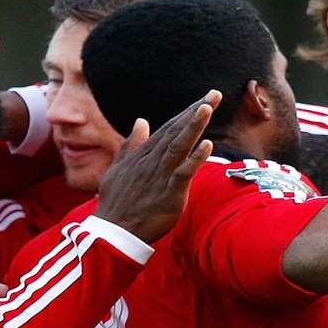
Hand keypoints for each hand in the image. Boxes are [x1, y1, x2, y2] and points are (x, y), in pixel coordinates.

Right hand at [93, 91, 218, 242]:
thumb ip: (131, 145)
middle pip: (176, 132)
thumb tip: (141, 121)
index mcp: (144, 155)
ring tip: (207, 108)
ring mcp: (160, 177)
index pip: (169, 128)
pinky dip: (194, 159)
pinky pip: (183, 173)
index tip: (205, 98)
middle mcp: (152, 161)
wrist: (112, 233)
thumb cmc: (116, 203)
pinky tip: (206, 145)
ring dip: (194, 127)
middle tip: (215, 94)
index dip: (187, 112)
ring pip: (179, 146)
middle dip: (196, 111)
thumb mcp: (118, 169)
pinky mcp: (168, 194)